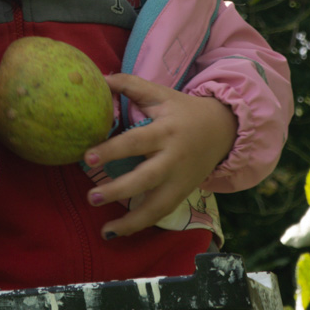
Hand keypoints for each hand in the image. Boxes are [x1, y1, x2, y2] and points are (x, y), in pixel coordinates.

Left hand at [86, 75, 236, 237]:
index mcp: (165, 130)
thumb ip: (130, 85)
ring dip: (132, 221)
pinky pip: (163, 213)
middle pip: (146, 178)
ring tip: (106, 230)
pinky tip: (120, 231)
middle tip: (91, 197)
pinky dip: (142, 224)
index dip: (111, 150)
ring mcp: (181, 179)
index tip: (86, 158)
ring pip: (158, 205)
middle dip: (119, 190)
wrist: (223, 129)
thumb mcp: (160, 93)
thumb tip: (98, 79)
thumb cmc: (183, 110)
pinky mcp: (184, 193)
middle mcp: (173, 158)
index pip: (136, 142)